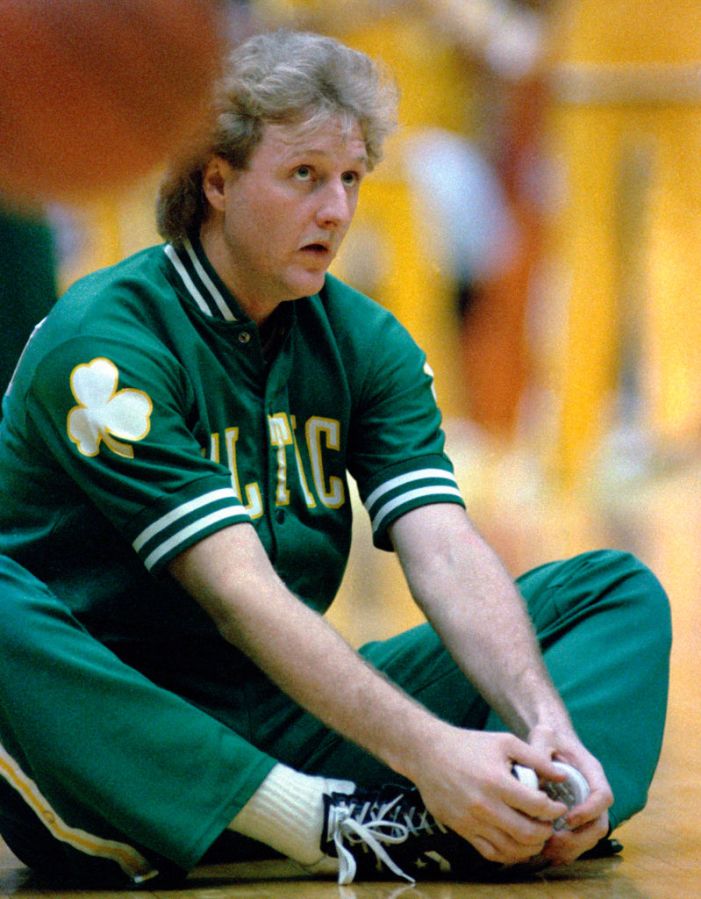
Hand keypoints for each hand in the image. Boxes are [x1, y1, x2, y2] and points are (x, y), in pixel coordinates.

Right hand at [408, 726, 567, 864]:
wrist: (427, 754)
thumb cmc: (468, 745)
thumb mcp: (504, 742)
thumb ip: (535, 758)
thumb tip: (562, 775)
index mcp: (497, 781)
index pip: (537, 806)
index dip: (555, 810)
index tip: (559, 807)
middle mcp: (485, 805)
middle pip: (527, 833)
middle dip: (546, 831)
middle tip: (550, 824)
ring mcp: (472, 821)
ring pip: (511, 848)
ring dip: (531, 846)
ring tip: (537, 836)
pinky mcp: (462, 830)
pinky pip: (491, 853)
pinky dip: (509, 854)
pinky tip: (517, 845)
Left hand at [527, 724, 613, 861]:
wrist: (550, 738)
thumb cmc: (548, 736)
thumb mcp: (543, 736)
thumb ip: (540, 752)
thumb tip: (538, 779)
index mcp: (592, 771)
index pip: (602, 796)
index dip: (589, 811)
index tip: (568, 818)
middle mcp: (594, 791)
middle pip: (600, 824)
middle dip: (579, 838)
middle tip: (553, 842)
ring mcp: (587, 806)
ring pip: (591, 837)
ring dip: (572, 848)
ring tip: (547, 851)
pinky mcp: (578, 816)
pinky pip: (580, 840)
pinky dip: (567, 850)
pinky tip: (546, 853)